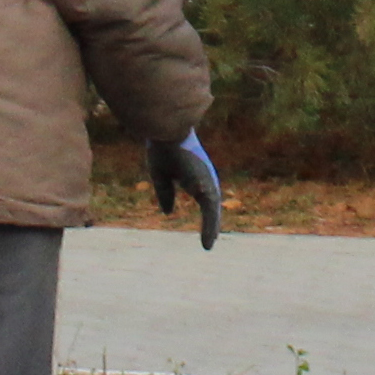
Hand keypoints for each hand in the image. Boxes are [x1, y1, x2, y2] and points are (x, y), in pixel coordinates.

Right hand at [148, 134, 223, 249]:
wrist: (167, 130)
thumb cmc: (163, 146)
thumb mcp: (161, 175)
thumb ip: (165, 193)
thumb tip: (168, 213)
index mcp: (195, 174)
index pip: (204, 197)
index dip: (206, 212)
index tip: (206, 225)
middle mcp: (205, 178)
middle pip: (211, 205)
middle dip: (212, 223)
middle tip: (212, 239)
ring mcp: (207, 182)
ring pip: (213, 211)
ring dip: (211, 228)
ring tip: (209, 244)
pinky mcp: (206, 186)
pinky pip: (210, 212)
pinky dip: (210, 228)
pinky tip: (208, 242)